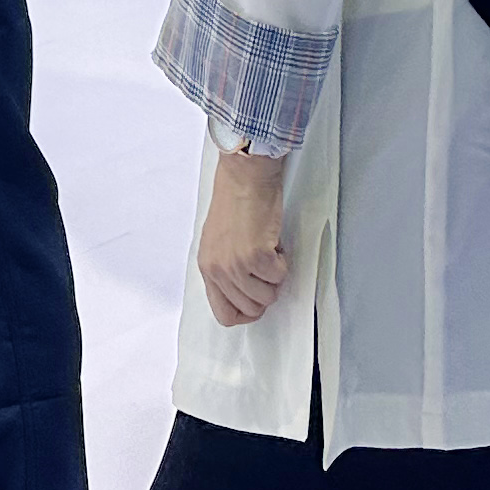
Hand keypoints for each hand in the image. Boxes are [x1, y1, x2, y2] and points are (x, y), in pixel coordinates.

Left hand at [198, 147, 290, 326]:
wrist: (244, 176)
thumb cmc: (235, 200)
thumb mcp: (219, 241)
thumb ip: (226, 269)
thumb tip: (245, 292)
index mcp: (207, 267)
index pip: (223, 314)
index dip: (246, 313)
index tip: (257, 300)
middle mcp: (218, 270)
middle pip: (250, 309)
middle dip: (265, 290)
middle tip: (266, 267)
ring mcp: (236, 265)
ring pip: (268, 297)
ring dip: (274, 276)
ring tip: (268, 251)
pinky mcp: (256, 256)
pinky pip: (279, 276)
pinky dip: (283, 262)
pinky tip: (273, 243)